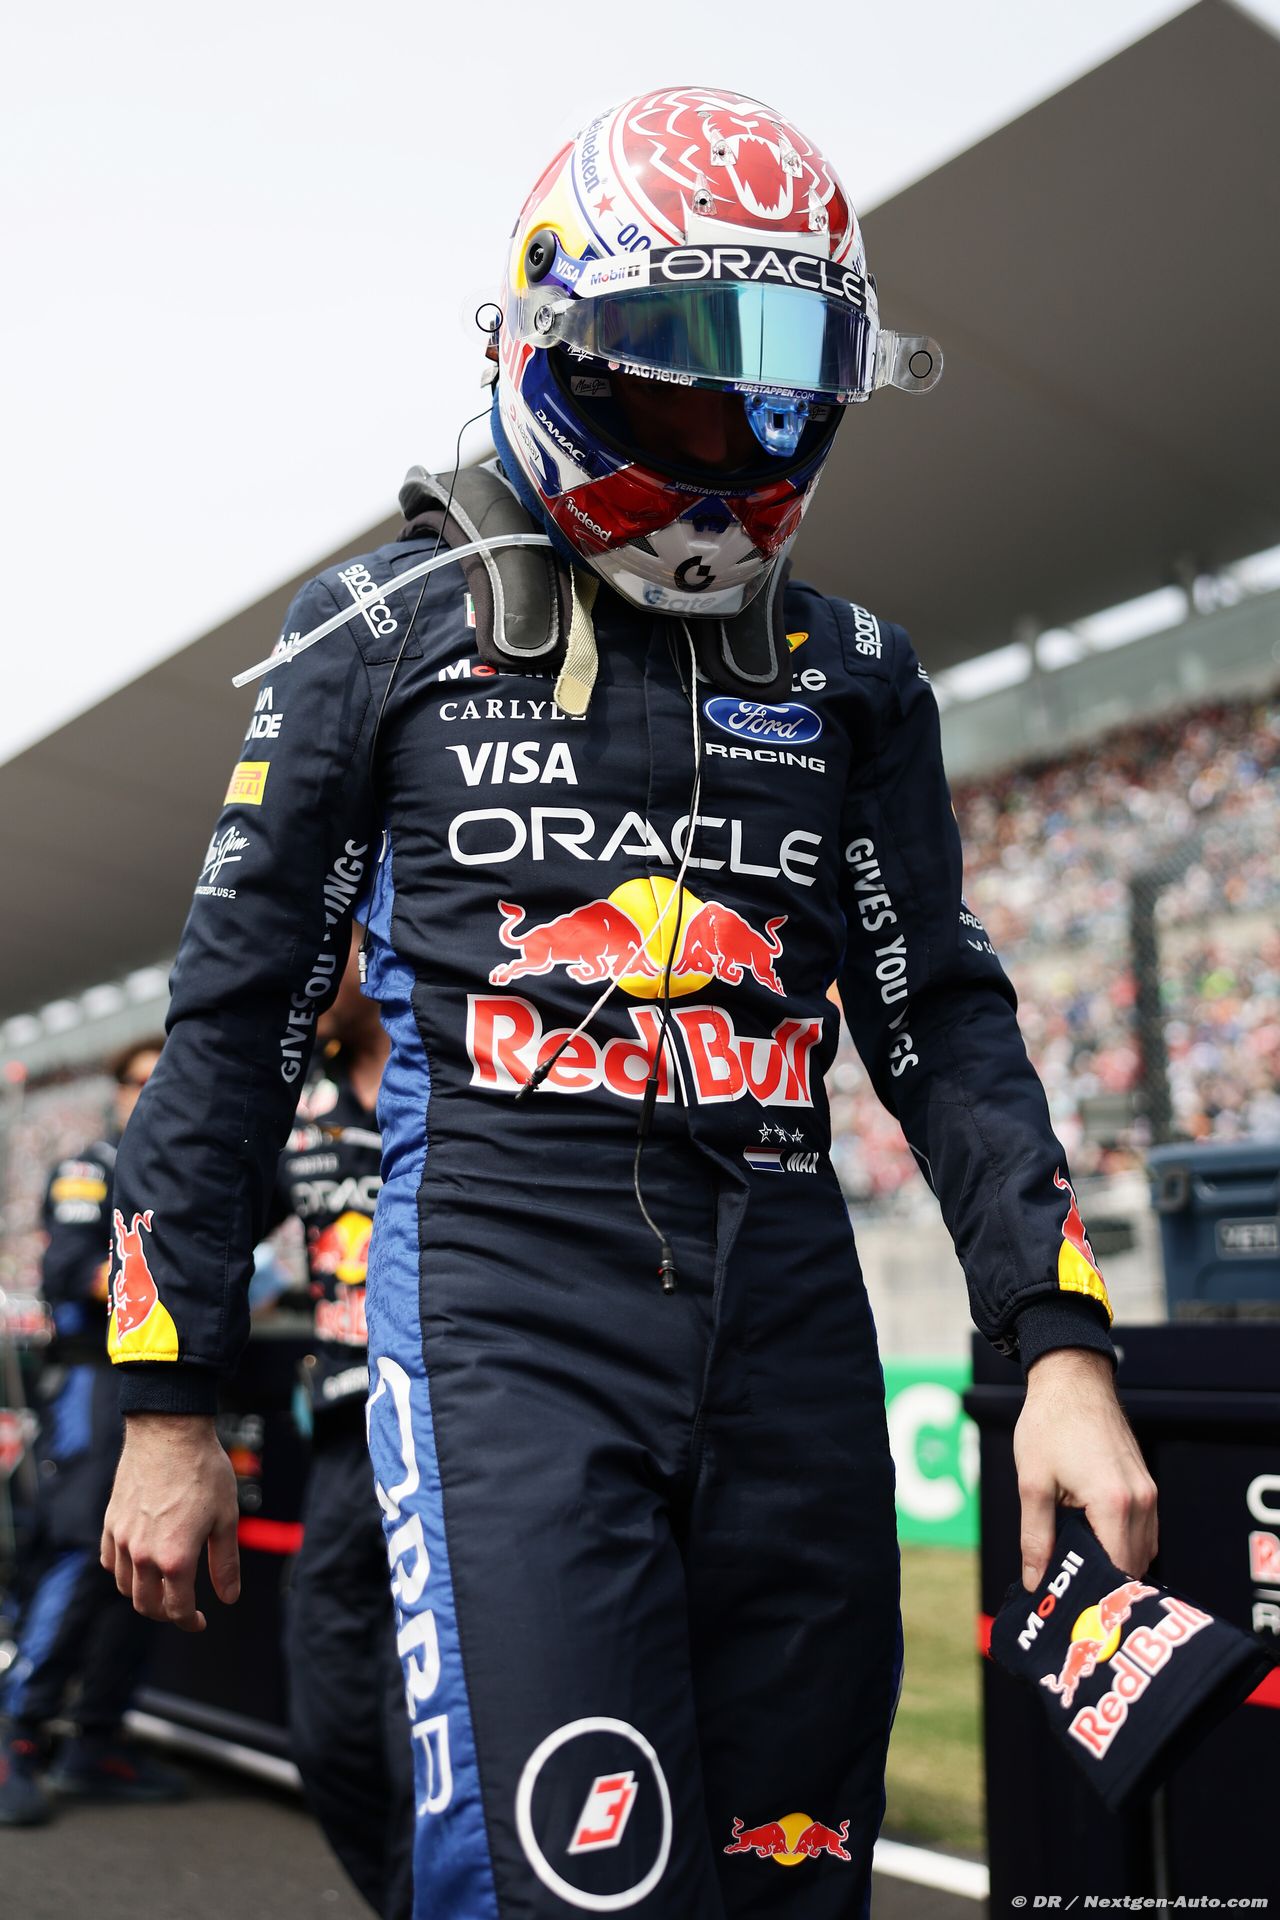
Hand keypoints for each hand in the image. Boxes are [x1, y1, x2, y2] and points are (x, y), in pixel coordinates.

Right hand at [102, 1414, 240, 1631]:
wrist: (170, 1431)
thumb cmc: (203, 1471)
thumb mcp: (226, 1518)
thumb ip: (226, 1563)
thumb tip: (228, 1597)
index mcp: (175, 1558)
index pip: (176, 1609)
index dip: (189, 1621)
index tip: (200, 1620)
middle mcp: (143, 1554)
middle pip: (146, 1604)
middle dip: (166, 1613)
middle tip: (183, 1608)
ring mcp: (122, 1538)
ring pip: (125, 1586)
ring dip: (143, 1594)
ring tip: (163, 1586)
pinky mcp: (111, 1521)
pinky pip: (110, 1560)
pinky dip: (122, 1571)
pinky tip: (138, 1564)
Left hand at [1014, 1348, 1157, 1590]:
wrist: (1072, 1380)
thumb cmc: (1049, 1425)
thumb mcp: (1032, 1483)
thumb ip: (1036, 1537)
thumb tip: (1037, 1582)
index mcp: (1113, 1503)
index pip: (1118, 1571)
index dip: (1098, 1596)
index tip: (1074, 1611)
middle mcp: (1140, 1501)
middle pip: (1133, 1567)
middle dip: (1106, 1585)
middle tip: (1071, 1598)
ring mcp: (1147, 1492)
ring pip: (1142, 1551)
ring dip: (1116, 1565)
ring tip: (1078, 1574)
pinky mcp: (1145, 1485)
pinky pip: (1143, 1531)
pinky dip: (1123, 1545)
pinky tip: (1092, 1546)